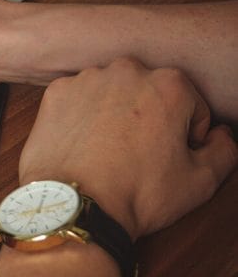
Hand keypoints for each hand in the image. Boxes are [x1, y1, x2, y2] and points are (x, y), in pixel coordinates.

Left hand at [18, 57, 236, 239]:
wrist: (75, 205)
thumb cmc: (138, 193)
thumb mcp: (201, 180)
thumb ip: (224, 149)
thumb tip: (219, 134)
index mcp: (170, 84)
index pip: (190, 107)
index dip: (185, 137)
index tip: (170, 158)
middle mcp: (127, 71)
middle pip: (148, 94)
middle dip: (149, 119)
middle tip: (138, 155)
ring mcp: (86, 79)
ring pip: (111, 94)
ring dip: (113, 114)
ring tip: (108, 152)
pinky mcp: (56, 93)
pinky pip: (77, 100)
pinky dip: (81, 117)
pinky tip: (82, 145)